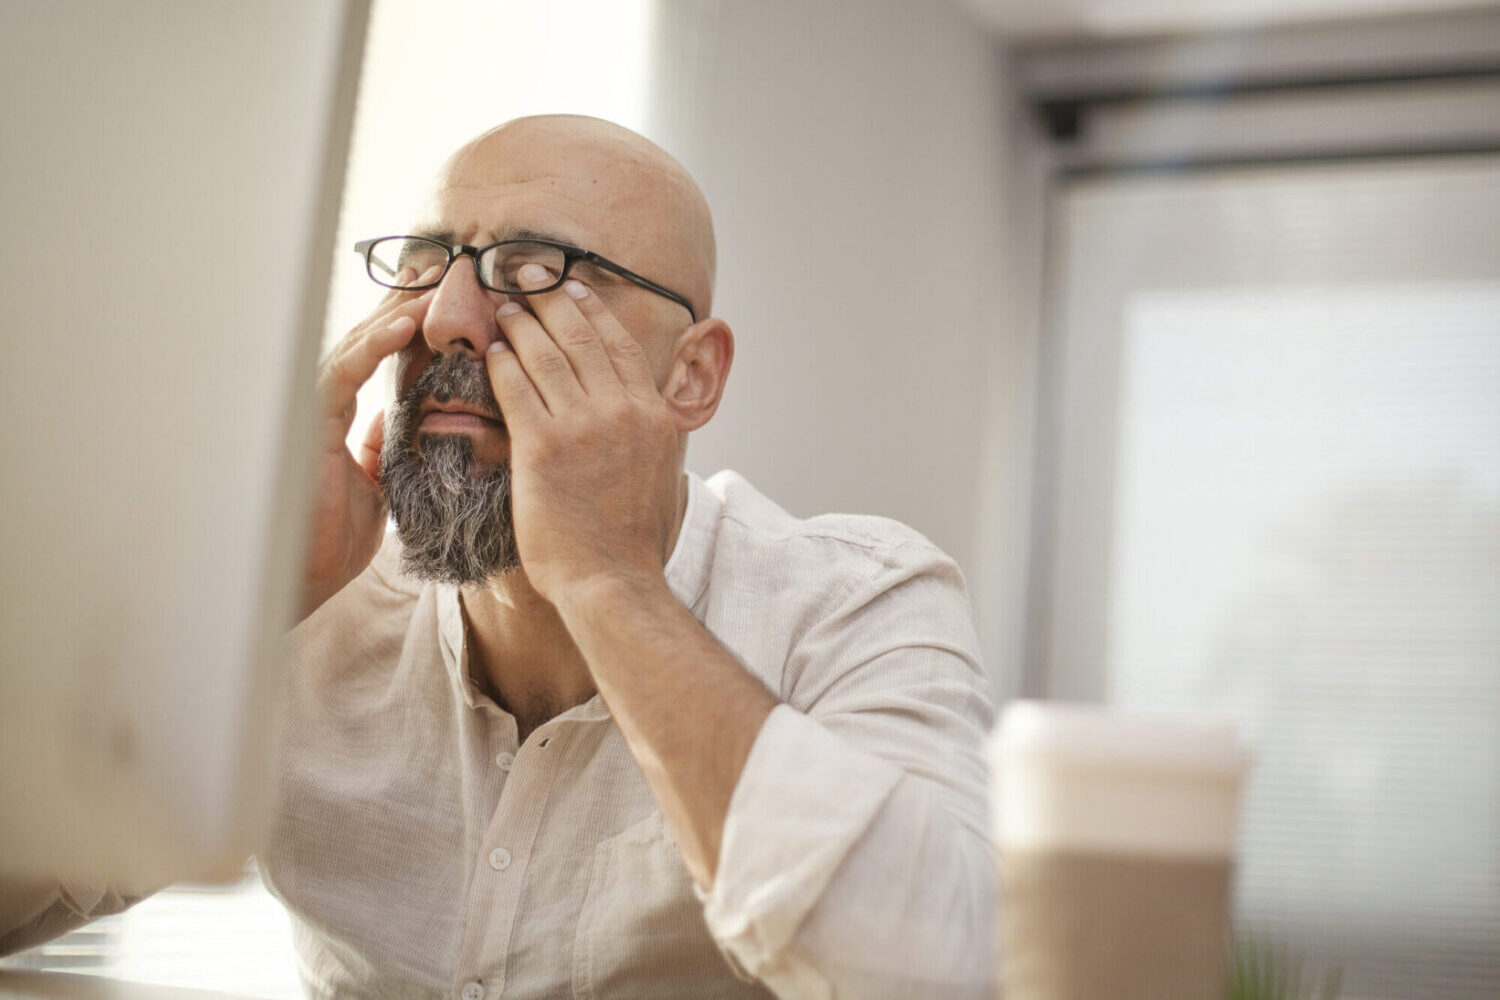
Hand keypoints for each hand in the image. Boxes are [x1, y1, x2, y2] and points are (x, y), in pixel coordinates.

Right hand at [300, 266, 437, 618]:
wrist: (305, 574)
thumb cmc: (333, 535)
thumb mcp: (374, 484)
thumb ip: (378, 447)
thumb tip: (391, 419)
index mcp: (340, 413)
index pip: (375, 356)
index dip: (406, 323)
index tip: (443, 296)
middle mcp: (324, 402)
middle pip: (366, 338)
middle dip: (404, 301)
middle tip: (444, 268)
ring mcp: (313, 408)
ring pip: (355, 343)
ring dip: (396, 311)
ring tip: (433, 283)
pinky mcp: (308, 421)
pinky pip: (344, 371)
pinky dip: (375, 344)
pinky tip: (405, 322)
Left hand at [484, 266, 681, 604]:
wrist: (613, 580)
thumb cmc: (631, 541)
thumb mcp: (660, 474)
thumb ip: (648, 436)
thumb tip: (642, 417)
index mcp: (651, 416)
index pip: (619, 345)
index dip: (592, 311)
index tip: (572, 288)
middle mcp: (621, 411)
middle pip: (582, 338)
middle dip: (551, 300)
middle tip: (528, 275)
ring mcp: (583, 426)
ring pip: (546, 355)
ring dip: (521, 324)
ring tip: (503, 305)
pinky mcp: (543, 447)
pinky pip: (516, 389)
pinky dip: (501, 363)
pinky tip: (489, 350)